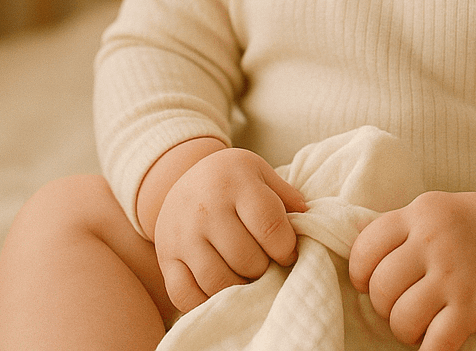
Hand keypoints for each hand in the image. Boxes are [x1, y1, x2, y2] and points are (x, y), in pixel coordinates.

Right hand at [152, 146, 308, 312]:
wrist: (182, 177)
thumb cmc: (232, 180)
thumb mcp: (261, 174)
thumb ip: (288, 198)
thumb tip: (309, 225)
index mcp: (235, 183)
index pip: (269, 226)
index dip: (286, 248)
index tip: (288, 253)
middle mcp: (206, 208)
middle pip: (245, 259)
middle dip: (264, 269)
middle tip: (266, 265)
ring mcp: (182, 235)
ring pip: (217, 281)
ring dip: (239, 287)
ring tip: (246, 277)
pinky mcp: (166, 258)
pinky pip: (185, 295)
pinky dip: (206, 302)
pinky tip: (220, 289)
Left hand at [348, 191, 475, 350]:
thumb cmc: (458, 230)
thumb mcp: (425, 212)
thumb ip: (394, 233)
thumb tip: (357, 271)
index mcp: (417, 215)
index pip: (365, 250)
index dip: (360, 274)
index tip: (369, 281)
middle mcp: (434, 243)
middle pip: (381, 289)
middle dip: (383, 305)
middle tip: (398, 303)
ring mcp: (454, 276)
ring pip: (402, 319)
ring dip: (403, 329)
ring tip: (417, 322)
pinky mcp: (472, 307)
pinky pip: (437, 343)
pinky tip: (428, 345)